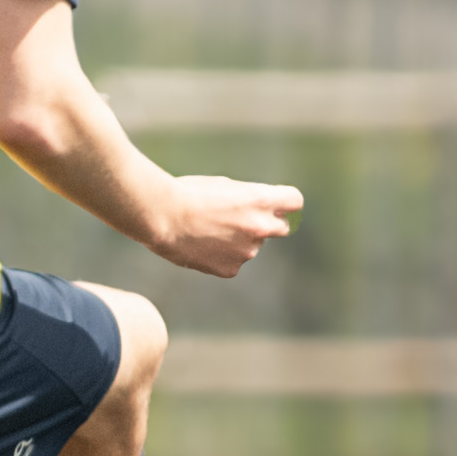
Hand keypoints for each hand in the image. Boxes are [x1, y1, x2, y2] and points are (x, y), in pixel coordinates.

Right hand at [152, 175, 302, 279]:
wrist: (161, 216)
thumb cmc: (188, 193)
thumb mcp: (224, 186)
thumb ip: (248, 199)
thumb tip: (257, 210)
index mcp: (260, 200)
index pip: (294, 201)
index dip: (285, 201)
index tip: (276, 202)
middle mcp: (260, 227)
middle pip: (283, 228)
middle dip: (269, 223)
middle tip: (244, 219)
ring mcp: (247, 252)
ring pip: (252, 246)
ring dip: (238, 240)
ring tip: (206, 231)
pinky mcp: (231, 269)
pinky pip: (233, 262)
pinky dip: (221, 256)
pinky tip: (201, 246)